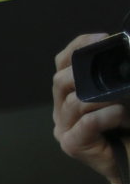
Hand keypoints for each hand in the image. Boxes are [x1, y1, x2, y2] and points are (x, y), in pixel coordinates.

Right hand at [54, 34, 128, 183]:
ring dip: (103, 98)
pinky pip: (85, 123)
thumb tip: (126, 58)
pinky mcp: (72, 145)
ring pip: (73, 101)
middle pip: (60, 81)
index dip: (77, 47)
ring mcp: (64, 128)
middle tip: (112, 74)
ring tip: (125, 103)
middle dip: (83, 73)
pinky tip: (120, 114)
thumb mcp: (124, 97)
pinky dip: (105, 115)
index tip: (102, 38)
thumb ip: (115, 80)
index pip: (62, 63)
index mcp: (70, 95)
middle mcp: (62, 111)